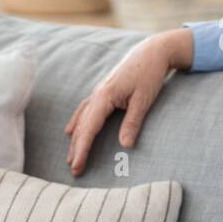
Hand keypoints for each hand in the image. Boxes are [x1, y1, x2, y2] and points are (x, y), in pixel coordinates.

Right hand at [64, 34, 180, 176]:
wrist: (152, 51)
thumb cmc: (149, 74)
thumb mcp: (144, 100)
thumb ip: (133, 122)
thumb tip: (125, 145)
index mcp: (105, 97)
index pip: (89, 128)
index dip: (83, 149)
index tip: (78, 166)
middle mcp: (97, 94)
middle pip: (83, 126)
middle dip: (77, 148)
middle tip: (74, 170)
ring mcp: (98, 92)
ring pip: (82, 118)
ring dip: (76, 138)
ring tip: (70, 157)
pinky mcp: (103, 90)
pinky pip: (85, 110)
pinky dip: (78, 122)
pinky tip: (71, 130)